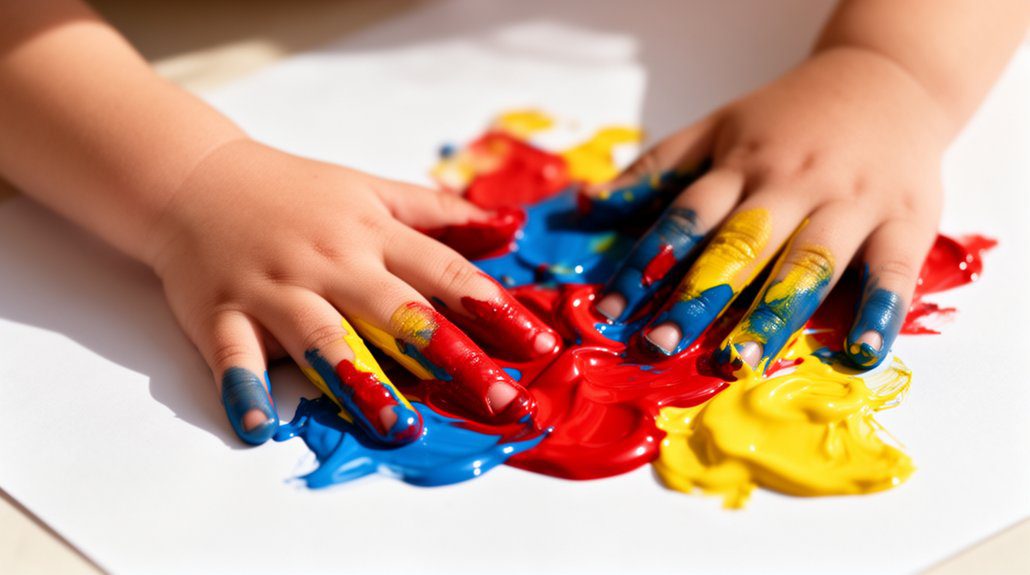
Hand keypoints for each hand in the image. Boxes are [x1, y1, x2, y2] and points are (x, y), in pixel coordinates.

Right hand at [148, 139, 557, 444]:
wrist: (194, 178)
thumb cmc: (296, 193)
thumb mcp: (371, 190)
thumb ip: (439, 213)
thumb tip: (511, 228)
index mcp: (371, 232)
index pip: (444, 271)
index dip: (494, 309)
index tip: (539, 348)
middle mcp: (330, 261)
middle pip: (398, 310)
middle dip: (452, 356)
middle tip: (499, 401)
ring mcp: (274, 287)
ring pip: (322, 336)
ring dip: (361, 380)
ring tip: (400, 425)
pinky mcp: (221, 312)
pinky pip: (233, 355)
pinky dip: (245, 390)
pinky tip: (260, 429)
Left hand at [587, 48, 946, 371]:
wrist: (887, 77)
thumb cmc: (790, 117)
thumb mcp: (717, 127)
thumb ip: (657, 168)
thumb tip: (588, 206)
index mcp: (740, 164)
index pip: (685, 217)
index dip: (644, 263)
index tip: (607, 311)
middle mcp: (791, 184)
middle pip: (739, 245)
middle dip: (697, 297)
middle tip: (658, 345)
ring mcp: (850, 202)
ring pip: (807, 262)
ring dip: (772, 315)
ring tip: (738, 363)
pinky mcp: (906, 221)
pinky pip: (892, 271)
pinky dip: (879, 312)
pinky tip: (859, 353)